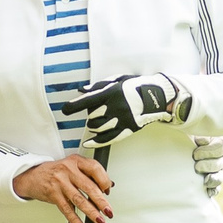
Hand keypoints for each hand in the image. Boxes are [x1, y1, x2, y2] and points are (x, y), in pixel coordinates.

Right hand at [12, 151, 111, 222]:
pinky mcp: (53, 194)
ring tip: (99, 220)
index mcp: (76, 161)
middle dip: (101, 202)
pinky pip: (66, 209)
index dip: (104, 181)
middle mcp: (68, 170)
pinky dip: (75, 219)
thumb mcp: (72, 166)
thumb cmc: (55, 172)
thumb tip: (108, 186)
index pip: (95, 169)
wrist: (32, 176)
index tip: (108, 191)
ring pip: (79, 199)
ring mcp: (60, 182)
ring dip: (91, 212)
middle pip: (89, 187)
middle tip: (108, 211)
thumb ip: (89, 174)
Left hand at [61, 73, 186, 145]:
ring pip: (98, 128)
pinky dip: (96, 141)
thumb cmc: (136, 86)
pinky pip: (108, 138)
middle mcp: (115, 107)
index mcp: (111, 93)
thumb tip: (82, 90)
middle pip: (93, 116)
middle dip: (91, 116)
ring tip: (98, 121)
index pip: (88, 101)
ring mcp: (122, 119)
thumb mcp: (117, 80)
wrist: (157, 96)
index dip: (74, 106)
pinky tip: (88, 142)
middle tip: (95, 113)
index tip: (65, 109)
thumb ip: (99, 86)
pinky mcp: (128, 128)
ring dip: (94, 126)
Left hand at [191, 135, 222, 197]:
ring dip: (213, 179)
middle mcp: (219, 156)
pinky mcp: (211, 181)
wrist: (176, 147)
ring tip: (205, 181)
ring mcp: (217, 170)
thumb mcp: (191, 130)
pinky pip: (216, 187)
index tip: (195, 154)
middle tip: (196, 167)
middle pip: (220, 163)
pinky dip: (213, 190)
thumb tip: (201, 141)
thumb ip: (196, 132)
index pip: (221, 146)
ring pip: (220, 176)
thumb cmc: (185, 136)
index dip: (209, 151)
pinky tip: (209, 193)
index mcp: (218, 141)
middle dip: (208, 165)